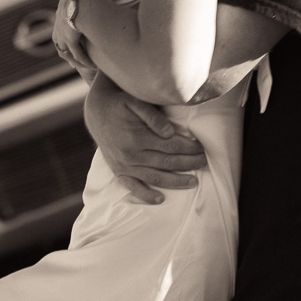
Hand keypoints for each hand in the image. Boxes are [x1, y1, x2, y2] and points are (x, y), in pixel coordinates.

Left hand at [54, 0, 97, 77]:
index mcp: (62, 11)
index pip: (60, 28)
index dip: (66, 38)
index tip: (73, 45)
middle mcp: (59, 23)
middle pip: (59, 41)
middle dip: (68, 51)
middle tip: (76, 60)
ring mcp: (62, 32)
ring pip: (66, 51)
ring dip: (76, 59)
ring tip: (87, 66)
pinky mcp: (70, 38)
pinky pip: (77, 54)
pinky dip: (84, 61)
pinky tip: (93, 66)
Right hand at [84, 74, 206, 204]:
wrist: (96, 111)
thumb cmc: (120, 103)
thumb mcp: (135, 101)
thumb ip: (153, 116)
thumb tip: (171, 133)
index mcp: (136, 137)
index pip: (171, 146)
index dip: (189, 148)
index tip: (201, 147)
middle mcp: (130, 155)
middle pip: (167, 163)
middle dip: (189, 163)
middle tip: (204, 161)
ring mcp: (124, 165)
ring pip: (155, 178)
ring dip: (176, 181)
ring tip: (193, 182)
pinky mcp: (118, 171)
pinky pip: (133, 187)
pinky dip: (146, 195)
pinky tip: (160, 199)